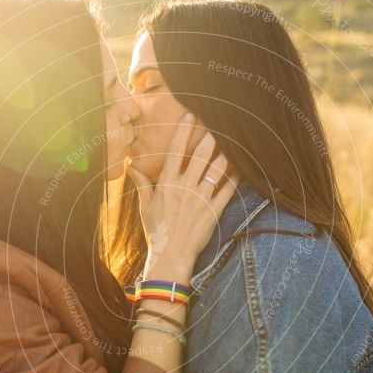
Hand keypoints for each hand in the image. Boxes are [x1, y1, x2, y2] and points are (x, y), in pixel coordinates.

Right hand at [127, 113, 239, 274]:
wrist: (171, 256)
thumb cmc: (156, 232)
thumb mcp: (145, 207)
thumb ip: (142, 184)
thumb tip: (132, 167)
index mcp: (167, 184)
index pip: (176, 150)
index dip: (184, 130)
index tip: (190, 116)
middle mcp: (185, 188)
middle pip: (201, 154)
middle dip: (211, 136)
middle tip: (218, 125)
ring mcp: (201, 199)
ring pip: (217, 168)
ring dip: (225, 152)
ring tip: (231, 142)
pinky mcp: (214, 211)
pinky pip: (228, 189)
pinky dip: (235, 176)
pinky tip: (240, 167)